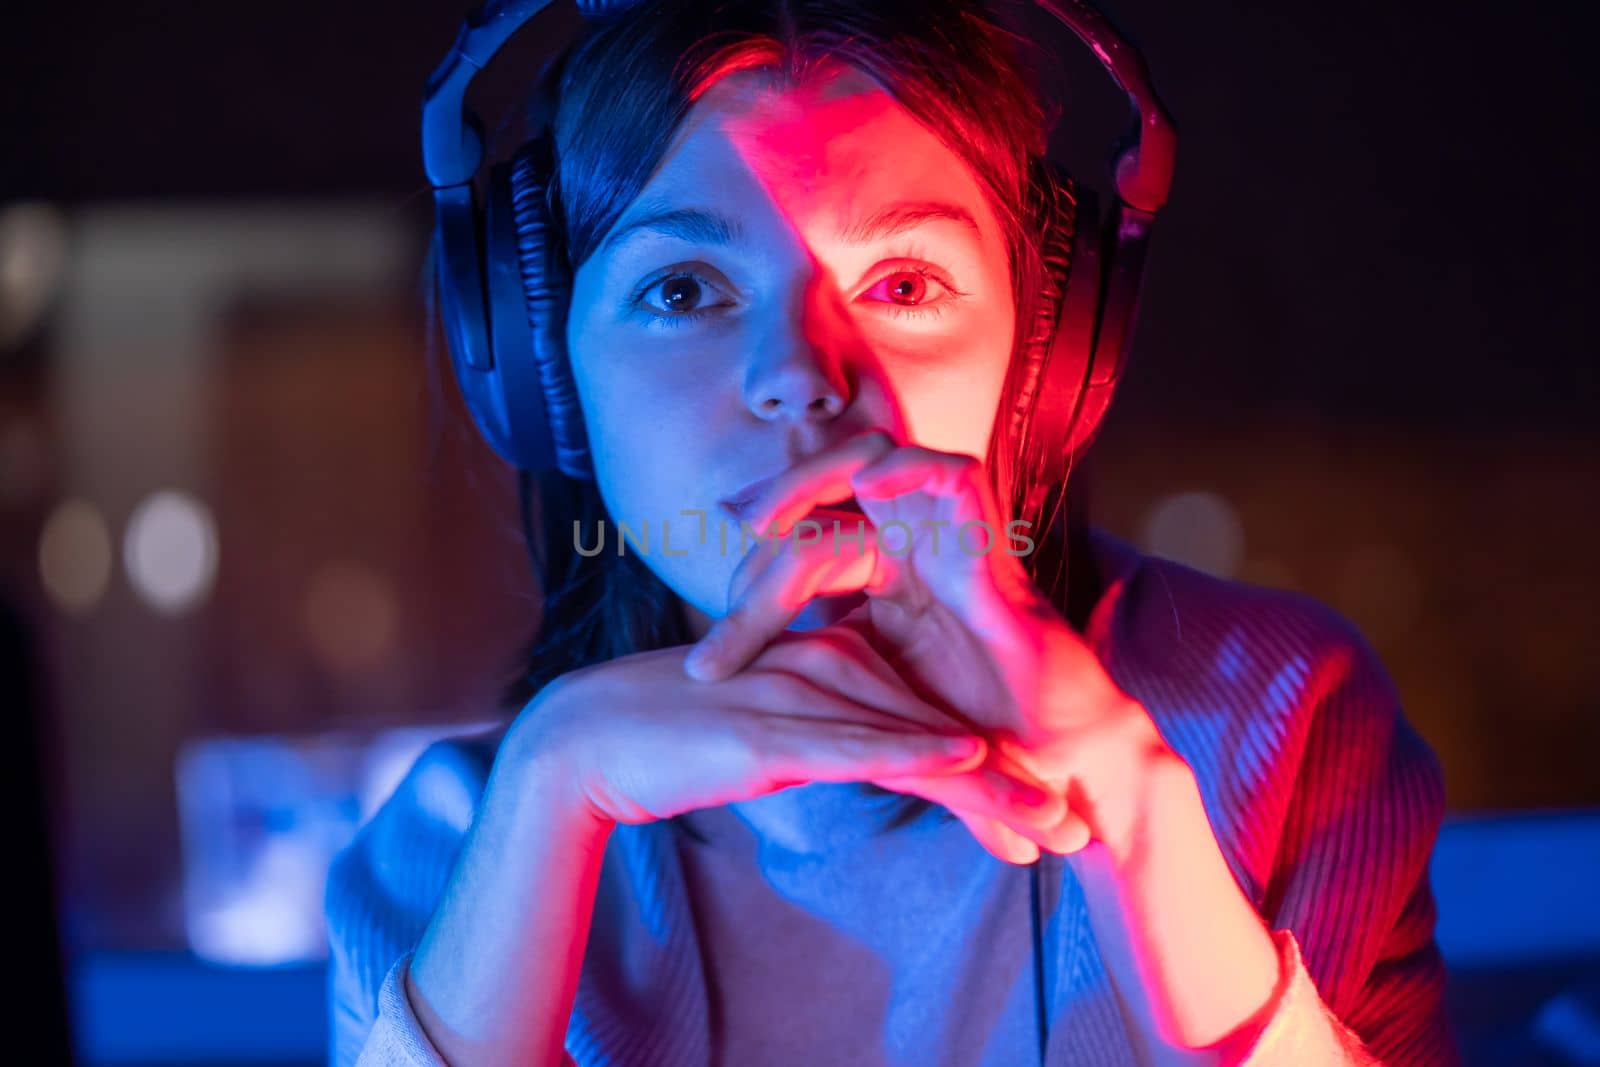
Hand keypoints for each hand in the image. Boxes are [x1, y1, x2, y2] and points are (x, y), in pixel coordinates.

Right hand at [524, 622, 1063, 842]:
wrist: (588, 741)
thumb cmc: (674, 741)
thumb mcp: (767, 741)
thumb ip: (823, 742)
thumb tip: (870, 767)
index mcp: (833, 662)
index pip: (929, 719)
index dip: (989, 769)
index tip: (1040, 812)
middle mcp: (828, 666)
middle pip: (938, 729)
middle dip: (1009, 782)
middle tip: (1072, 828)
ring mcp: (801, 692)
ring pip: (914, 740)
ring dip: (987, 785)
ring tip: (1050, 823)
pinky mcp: (769, 725)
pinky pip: (856, 740)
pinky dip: (915, 752)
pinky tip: (966, 763)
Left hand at [685, 429, 1171, 863]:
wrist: (1042, 765)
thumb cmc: (961, 731)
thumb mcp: (861, 689)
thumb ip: (806, 658)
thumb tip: (710, 666)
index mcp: (884, 568)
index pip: (807, 530)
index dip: (752, 563)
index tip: (709, 641)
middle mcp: (914, 542)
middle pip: (835, 470)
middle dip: (777, 493)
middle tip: (729, 527)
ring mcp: (953, 541)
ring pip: (882, 454)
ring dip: (817, 474)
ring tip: (766, 518)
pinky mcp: (993, 551)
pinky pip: (959, 474)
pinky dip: (914, 465)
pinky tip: (870, 486)